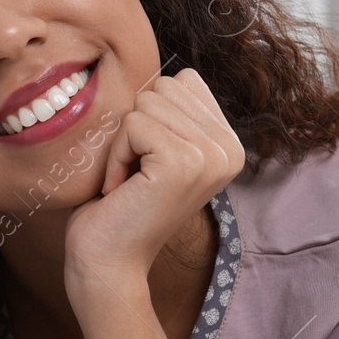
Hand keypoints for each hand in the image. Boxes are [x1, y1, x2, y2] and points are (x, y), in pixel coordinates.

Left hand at [63, 68, 244, 292]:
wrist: (109, 263)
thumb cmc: (120, 205)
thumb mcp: (157, 149)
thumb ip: (173, 113)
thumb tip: (171, 75)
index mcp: (229, 144)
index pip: (182, 82)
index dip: (149, 116)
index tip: (147, 162)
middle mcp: (230, 150)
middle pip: (164, 87)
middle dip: (135, 127)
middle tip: (135, 174)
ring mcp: (211, 157)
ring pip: (147, 103)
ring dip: (123, 142)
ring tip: (129, 182)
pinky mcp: (184, 163)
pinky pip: (133, 124)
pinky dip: (116, 154)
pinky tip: (121, 187)